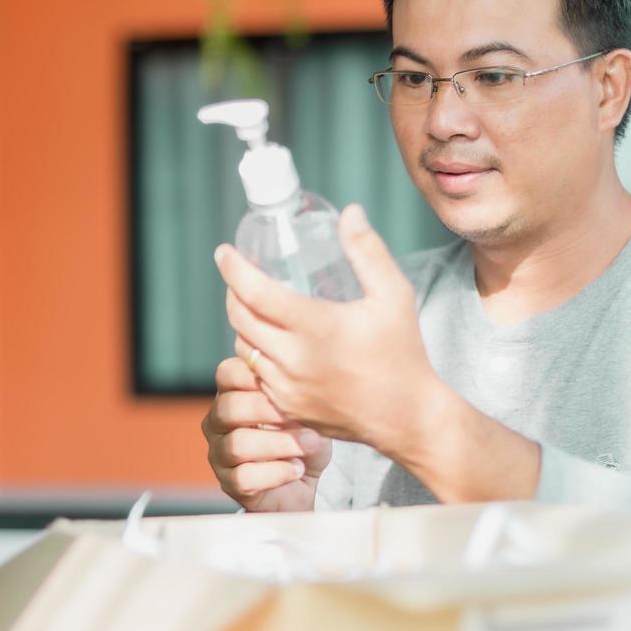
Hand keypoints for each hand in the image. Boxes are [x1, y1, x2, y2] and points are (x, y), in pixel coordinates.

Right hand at [201, 356, 331, 511]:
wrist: (304, 478)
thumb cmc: (300, 435)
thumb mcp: (303, 408)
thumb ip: (293, 392)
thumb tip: (300, 382)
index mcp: (231, 394)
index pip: (228, 374)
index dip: (255, 377)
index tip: (287, 385)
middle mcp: (218, 422)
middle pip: (229, 408)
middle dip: (269, 411)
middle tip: (300, 417)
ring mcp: (219, 454)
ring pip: (237, 445)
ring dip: (280, 444)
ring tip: (309, 444)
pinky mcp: (230, 483)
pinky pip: (245, 477)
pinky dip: (277, 472)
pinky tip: (297, 469)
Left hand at [216, 204, 435, 457]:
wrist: (406, 418)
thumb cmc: (403, 354)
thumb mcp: (394, 295)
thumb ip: (368, 251)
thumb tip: (350, 212)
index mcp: (315, 328)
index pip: (255, 292)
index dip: (233, 269)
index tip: (224, 252)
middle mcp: (293, 360)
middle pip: (240, 318)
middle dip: (233, 292)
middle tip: (240, 276)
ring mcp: (286, 388)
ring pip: (243, 347)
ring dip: (242, 324)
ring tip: (254, 307)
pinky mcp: (286, 407)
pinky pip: (255, 374)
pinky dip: (255, 353)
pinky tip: (268, 342)